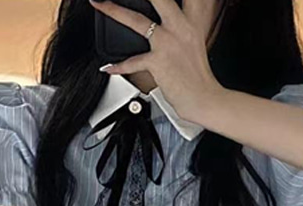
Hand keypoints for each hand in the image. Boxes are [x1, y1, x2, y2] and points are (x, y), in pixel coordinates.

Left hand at [89, 0, 225, 123]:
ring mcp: (168, 43)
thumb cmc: (198, 75)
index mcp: (191, 20)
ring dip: (114, 10)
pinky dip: (118, 66)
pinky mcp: (158, 62)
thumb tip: (165, 22)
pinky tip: (108, 67)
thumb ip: (181, 26)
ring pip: (137, 20)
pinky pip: (132, 62)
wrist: (203, 99)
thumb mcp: (193, 42)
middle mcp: (180, 27)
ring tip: (98, 3)